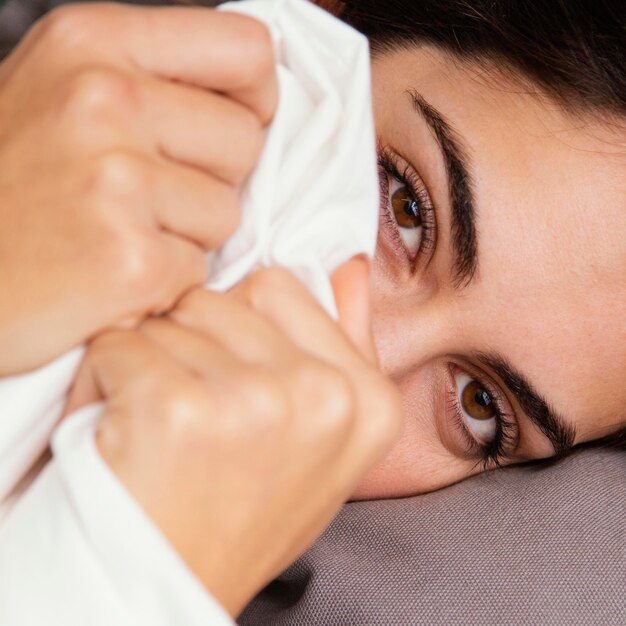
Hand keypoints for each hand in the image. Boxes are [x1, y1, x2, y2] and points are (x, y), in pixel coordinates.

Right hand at [0, 3, 276, 374]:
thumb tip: (250, 95)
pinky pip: (199, 269)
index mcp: (94, 42)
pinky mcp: (131, 260)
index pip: (247, 50)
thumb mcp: (61, 91)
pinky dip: (165, 281)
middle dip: (212, 177)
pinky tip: (110, 274)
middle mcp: (105, 100)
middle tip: (144, 196)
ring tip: (119, 234)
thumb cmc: (10, 191)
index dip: (254, 98)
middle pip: (246, 140)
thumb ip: (152, 79)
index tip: (221, 129)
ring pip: (228, 212)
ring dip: (187, 234)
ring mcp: (117, 181)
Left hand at [68, 261, 401, 615]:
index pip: (278, 286)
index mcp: (367, 398)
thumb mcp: (325, 437)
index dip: (239, 324)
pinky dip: (107, 377)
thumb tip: (351, 266)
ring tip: (164, 422)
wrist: (174, 584)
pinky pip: (119, 342)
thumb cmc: (245, 506)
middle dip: (195, 338)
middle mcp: (322, 395)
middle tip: (196, 405)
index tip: (233, 370)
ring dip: (151, 359)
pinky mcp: (179, 409)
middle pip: (222, 296)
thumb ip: (346, 344)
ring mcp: (254, 401)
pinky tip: (126, 429)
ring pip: (170, 317)